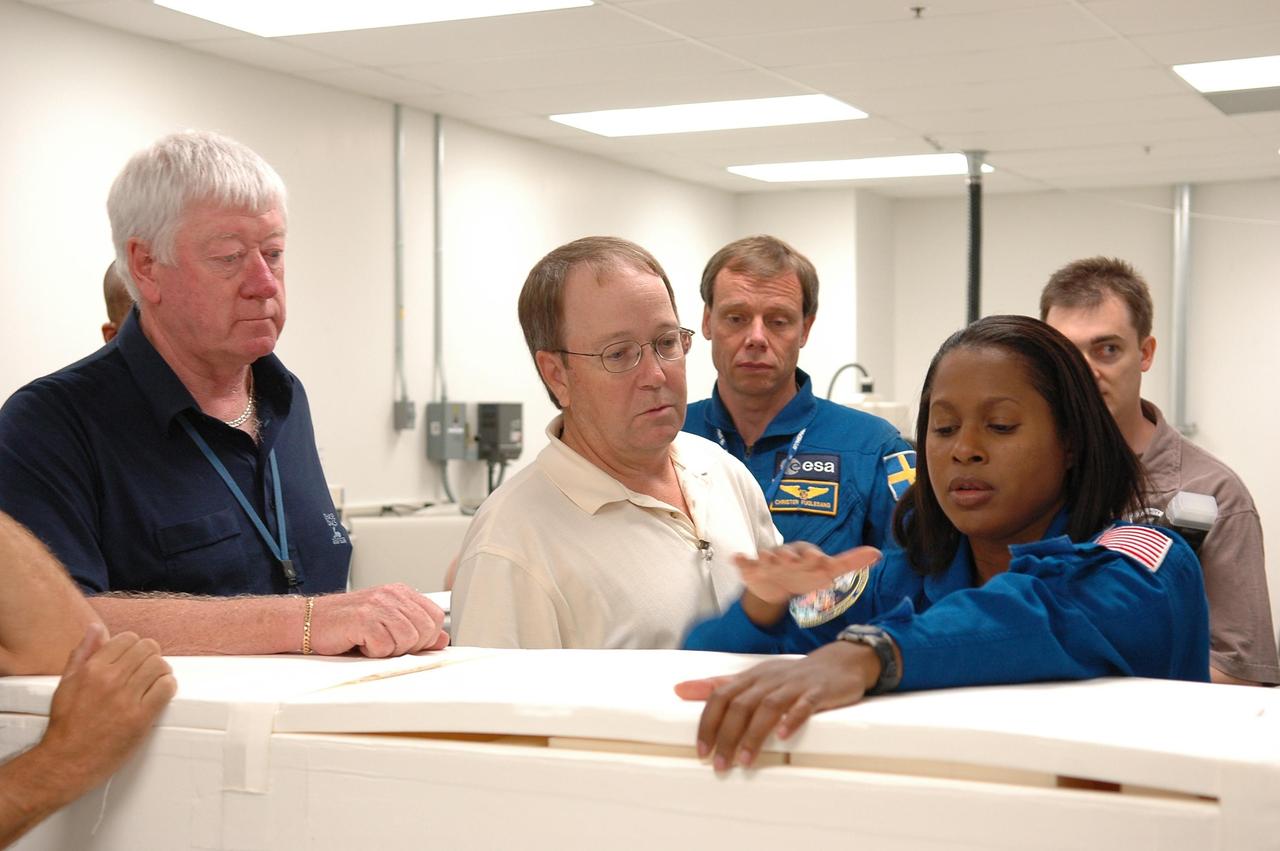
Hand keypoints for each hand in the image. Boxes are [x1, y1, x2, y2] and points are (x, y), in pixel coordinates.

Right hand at [39, 624, 176, 790]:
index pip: (128, 639)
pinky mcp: (140, 718)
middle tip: (148, 669)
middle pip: (148, 649)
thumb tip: (95, 628)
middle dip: (150, 656)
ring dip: (162, 671)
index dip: (135, 646)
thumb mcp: (67, 683)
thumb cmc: (66, 725)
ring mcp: (126, 699)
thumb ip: (83, 653)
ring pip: (160, 666)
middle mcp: (110, 680)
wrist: (66, 761)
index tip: (135, 657)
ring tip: (155, 681)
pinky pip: (166, 688)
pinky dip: (168, 687)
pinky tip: (160, 693)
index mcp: (92, 669)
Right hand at [309, 584, 448, 657]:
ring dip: (390, 650)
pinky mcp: (364, 620)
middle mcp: (392, 595)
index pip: (435, 617)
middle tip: (386, 645)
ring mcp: (378, 606)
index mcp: (400, 593)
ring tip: (372, 643)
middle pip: (425, 630)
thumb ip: (415, 629)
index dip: (427, 637)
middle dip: (409, 646)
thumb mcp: (386, 623)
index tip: (410, 644)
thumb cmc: (346, 623)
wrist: (310, 620)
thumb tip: (442, 640)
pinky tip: (360, 644)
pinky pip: (385, 648)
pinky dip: (373, 653)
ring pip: (407, 640)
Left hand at [674, 641, 877, 770]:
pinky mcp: (817, 692)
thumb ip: (717, 685)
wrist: (837, 663)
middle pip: (741, 704)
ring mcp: (793, 686)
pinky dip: (792, 719)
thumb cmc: (789, 676)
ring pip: (768, 707)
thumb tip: (680, 689)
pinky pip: (804, 704)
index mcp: (750, 677)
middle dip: (727, 736)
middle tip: (720, 764)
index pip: (721, 696)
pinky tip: (784, 736)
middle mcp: (768, 680)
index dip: (708, 723)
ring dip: (754, 735)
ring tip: (745, 761)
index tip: (701, 751)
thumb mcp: (751, 678)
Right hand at [735, 543, 880, 604]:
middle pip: (788, 553)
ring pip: (766, 556)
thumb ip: (852, 562)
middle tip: (788, 558)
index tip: (820, 561)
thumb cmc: (805, 574)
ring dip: (766, 557)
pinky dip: (741, 561)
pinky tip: (737, 559)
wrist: (777, 583)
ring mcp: (768, 561)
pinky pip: (745, 563)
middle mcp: (786, 555)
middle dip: (788, 555)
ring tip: (765, 559)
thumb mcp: (828, 570)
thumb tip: (877, 553)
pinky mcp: (752, 568)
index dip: (815, 557)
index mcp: (805, 555)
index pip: (811, 554)